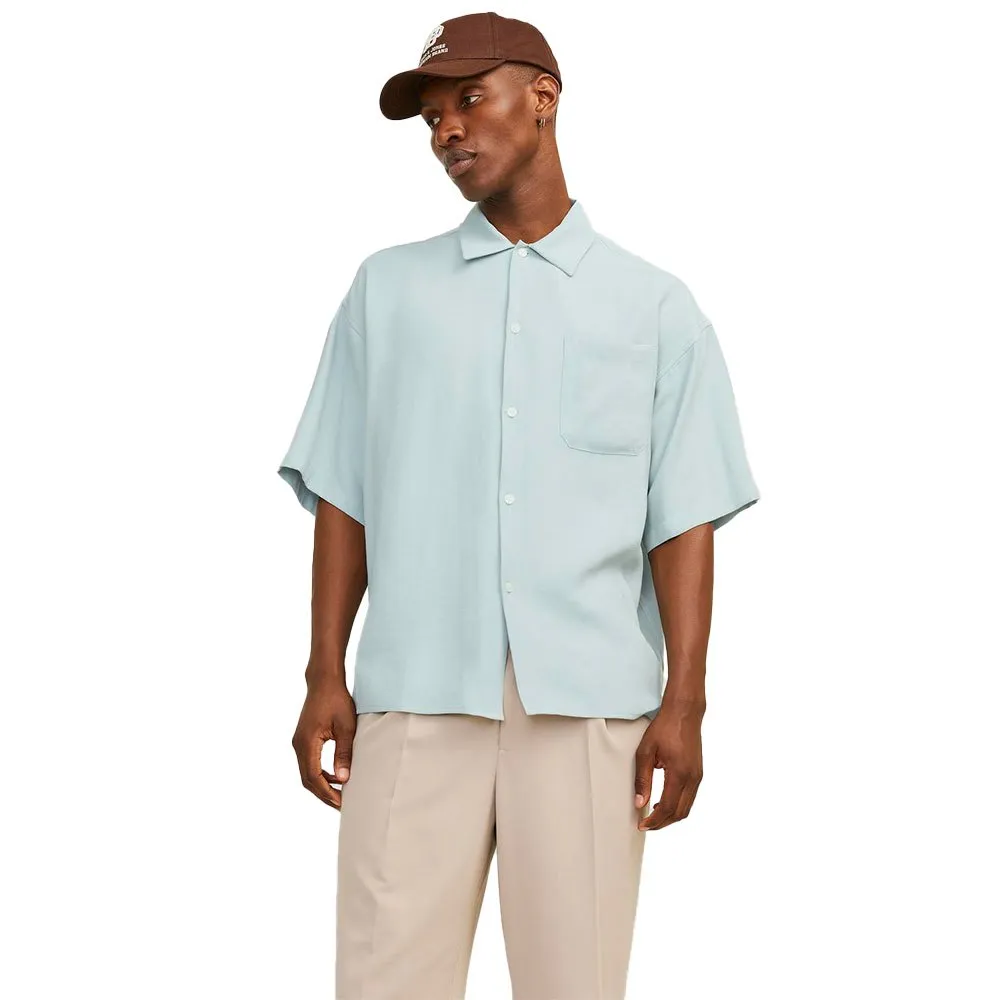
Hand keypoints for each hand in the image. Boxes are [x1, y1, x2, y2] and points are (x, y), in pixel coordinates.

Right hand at [291, 681, 356, 808]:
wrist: (324, 681)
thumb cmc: (336, 700)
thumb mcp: (346, 727)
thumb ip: (344, 753)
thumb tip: (343, 779)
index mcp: (307, 743)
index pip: (314, 778)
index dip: (328, 793)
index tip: (343, 803)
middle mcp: (299, 745)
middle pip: (308, 780)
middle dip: (324, 794)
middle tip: (342, 805)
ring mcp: (299, 743)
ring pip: (307, 773)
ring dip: (322, 785)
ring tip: (341, 794)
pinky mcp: (303, 740)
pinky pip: (309, 763)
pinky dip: (320, 774)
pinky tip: (335, 776)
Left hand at [633, 699, 703, 830]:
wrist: (684, 712)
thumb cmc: (664, 728)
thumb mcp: (645, 752)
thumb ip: (642, 779)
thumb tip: (640, 803)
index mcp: (679, 774)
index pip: (668, 808)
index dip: (655, 821)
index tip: (642, 825)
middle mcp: (692, 778)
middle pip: (680, 813)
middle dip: (663, 823)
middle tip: (646, 825)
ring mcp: (698, 776)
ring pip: (687, 807)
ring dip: (671, 816)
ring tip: (653, 816)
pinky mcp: (698, 773)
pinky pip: (690, 797)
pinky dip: (678, 806)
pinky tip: (664, 802)